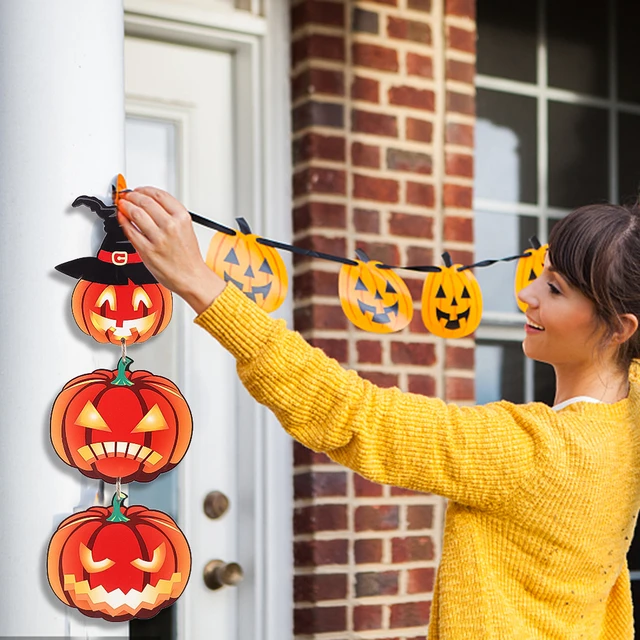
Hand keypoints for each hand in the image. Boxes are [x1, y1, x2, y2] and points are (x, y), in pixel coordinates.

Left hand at [117, 187, 225, 313]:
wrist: (191, 277)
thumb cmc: (188, 257)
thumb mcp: (186, 229)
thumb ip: (171, 215)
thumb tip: (151, 204)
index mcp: (182, 218)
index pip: (159, 195)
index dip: (145, 190)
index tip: (139, 190)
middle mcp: (171, 226)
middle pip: (145, 202)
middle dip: (133, 196)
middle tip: (127, 196)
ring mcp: (158, 238)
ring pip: (136, 213)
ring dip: (126, 206)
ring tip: (122, 205)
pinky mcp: (147, 250)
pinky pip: (130, 231)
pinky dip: (123, 222)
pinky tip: (122, 219)